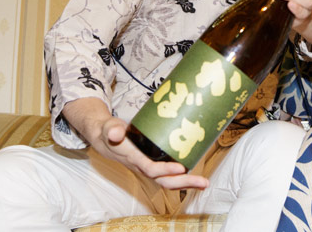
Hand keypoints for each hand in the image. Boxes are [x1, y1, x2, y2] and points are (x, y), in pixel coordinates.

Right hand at [95, 117, 209, 190]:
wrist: (106, 139)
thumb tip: (115, 132)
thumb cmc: (110, 132)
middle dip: (184, 183)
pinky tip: (196, 174)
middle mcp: (144, 166)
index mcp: (134, 158)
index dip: (166, 170)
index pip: (151, 168)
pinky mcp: (155, 163)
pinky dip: (183, 177)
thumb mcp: (109, 128)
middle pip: (165, 181)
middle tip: (204, 182)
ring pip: (169, 180)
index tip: (181, 167)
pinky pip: (170, 174)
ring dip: (187, 182)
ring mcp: (150, 167)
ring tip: (204, 183)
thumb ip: (112, 129)